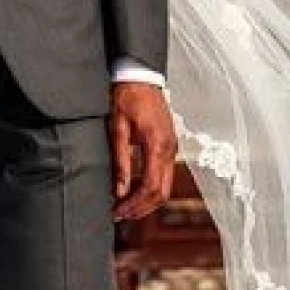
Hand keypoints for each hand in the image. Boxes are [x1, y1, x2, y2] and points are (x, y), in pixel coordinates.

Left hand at [109, 81, 177, 220]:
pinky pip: (164, 175)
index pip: (150, 187)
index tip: (117, 212)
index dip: (134, 205)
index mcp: (157, 145)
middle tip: (119, 215)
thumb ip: (120, 161)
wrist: (139, 74)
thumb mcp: (116, 128)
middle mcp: (170, 149)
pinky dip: (151, 188)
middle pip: (162, 193)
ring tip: (124, 206)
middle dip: (141, 209)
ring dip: (146, 201)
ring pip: (165, 186)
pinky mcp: (168, 145)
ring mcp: (172, 148)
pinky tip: (133, 190)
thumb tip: (119, 190)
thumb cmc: (126, 96)